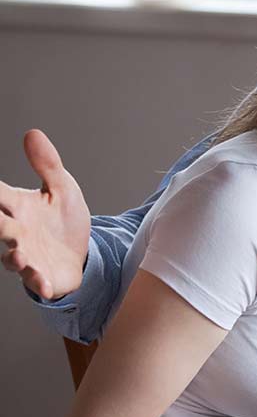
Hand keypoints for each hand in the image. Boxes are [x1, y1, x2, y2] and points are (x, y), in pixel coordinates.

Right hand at [0, 130, 91, 299]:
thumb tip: (32, 132)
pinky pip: (37, 282)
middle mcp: (17, 232)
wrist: (83, 253)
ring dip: (14, 258)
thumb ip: (47, 165)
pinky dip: (39, 283)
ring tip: (19, 254)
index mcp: (19, 208)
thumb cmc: (64, 221)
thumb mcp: (62, 189)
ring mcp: (27, 256)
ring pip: (13, 258)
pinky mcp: (42, 276)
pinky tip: (46, 283)